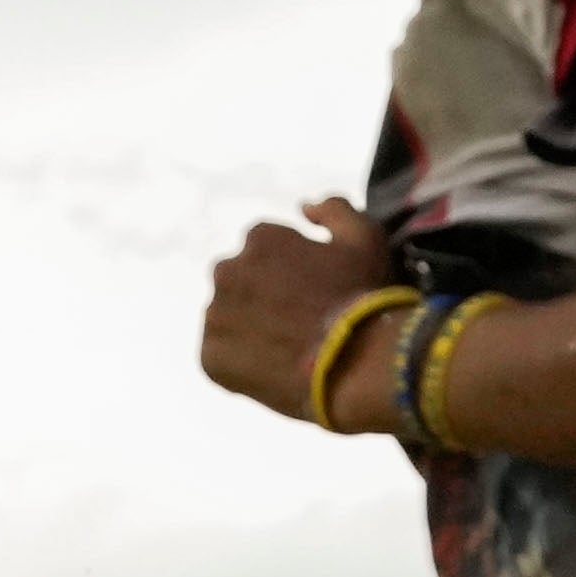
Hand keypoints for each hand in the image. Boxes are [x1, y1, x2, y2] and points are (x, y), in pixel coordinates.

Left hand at [201, 195, 402, 430]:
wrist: (356, 364)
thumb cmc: (363, 298)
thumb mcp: (365, 238)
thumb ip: (333, 209)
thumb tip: (304, 207)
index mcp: (259, 238)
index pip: (266, 251)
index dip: (292, 274)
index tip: (312, 295)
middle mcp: (227, 270)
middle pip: (240, 282)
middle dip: (261, 297)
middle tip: (296, 324)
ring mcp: (216, 315)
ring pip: (228, 319)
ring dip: (248, 328)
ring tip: (286, 350)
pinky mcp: (210, 357)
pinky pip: (220, 357)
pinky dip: (240, 364)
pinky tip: (273, 370)